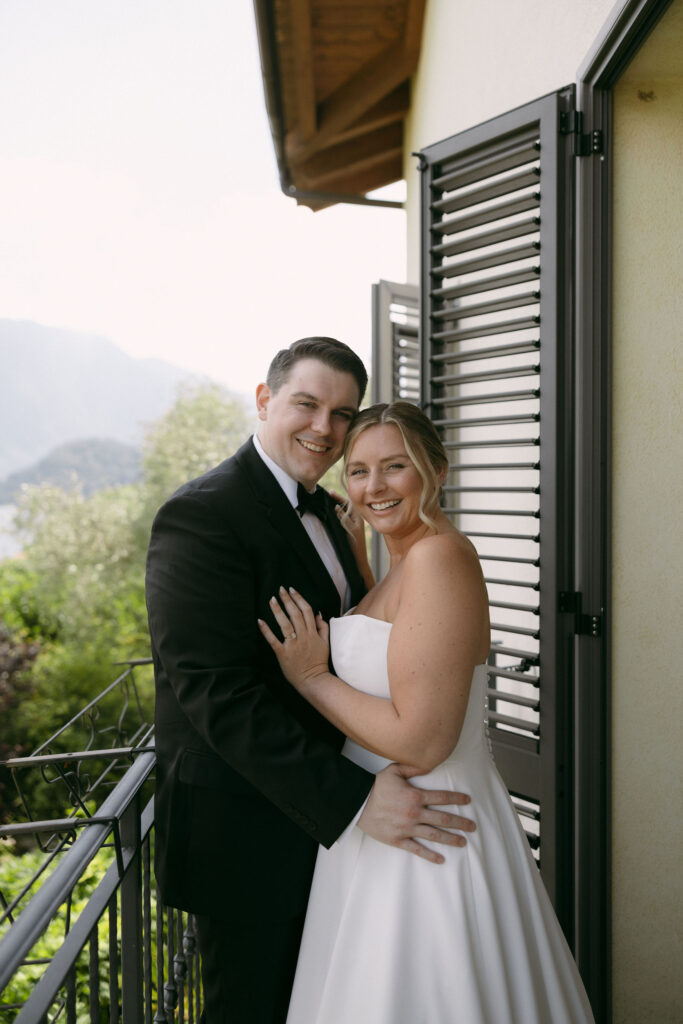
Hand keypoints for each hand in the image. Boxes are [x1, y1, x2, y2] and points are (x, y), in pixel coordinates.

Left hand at [257, 586, 329, 689]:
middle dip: (287, 600)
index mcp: (313, 633)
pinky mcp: (283, 653)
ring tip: (272, 599)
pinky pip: (273, 640)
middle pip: (295, 614)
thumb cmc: (319, 661)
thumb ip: (323, 627)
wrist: (313, 680)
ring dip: (277, 610)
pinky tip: (260, 620)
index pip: (306, 610)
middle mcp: (303, 636)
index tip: (292, 590)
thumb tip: (318, 613)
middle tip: (280, 589)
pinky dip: (266, 630)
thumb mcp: (325, 643)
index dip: (299, 598)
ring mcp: (292, 645)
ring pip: (284, 624)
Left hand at [329, 490, 374, 589]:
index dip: (340, 497)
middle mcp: (359, 521)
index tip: (331, 492)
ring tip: (330, 496)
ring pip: (349, 510)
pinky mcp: (354, 531)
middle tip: (329, 491)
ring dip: (339, 502)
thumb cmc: (352, 547)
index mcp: (359, 520)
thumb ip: (344, 521)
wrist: (359, 560)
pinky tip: (335, 509)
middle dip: (339, 497)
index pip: (350, 504)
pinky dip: (341, 513)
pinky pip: (347, 520)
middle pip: (350, 504)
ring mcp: (358, 526)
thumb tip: (334, 510)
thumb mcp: (349, 532)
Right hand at [357, 763, 475, 863]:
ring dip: (450, 839)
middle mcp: (415, 813)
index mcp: (415, 795)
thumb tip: (429, 766)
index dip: (457, 798)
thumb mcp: (394, 770)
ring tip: (463, 842)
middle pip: (443, 819)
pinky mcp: (398, 839)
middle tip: (473, 826)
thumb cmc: (376, 785)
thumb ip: (413, 768)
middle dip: (460, 822)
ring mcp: (407, 828)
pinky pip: (417, 849)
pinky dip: (430, 855)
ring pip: (434, 835)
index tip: (468, 801)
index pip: (442, 797)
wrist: (357, 802)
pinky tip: (441, 859)